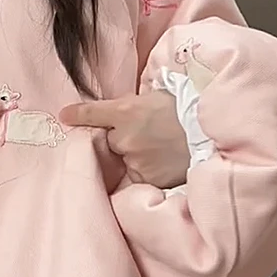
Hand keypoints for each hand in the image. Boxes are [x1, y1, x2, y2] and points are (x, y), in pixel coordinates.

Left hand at [59, 89, 188, 188]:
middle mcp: (125, 138)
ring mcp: (136, 160)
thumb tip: (86, 114)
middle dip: (122, 140)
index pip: (92, 114)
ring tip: (161, 148)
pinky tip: (164, 162)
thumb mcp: (151, 98)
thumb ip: (124, 107)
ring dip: (136, 157)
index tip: (65, 116)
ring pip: (125, 161)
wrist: (211, 131)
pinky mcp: (148, 179)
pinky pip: (139, 177)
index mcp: (126, 112)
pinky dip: (148, 171)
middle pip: (112, 143)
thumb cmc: (183, 110)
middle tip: (147, 135)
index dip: (78, 116)